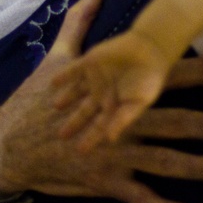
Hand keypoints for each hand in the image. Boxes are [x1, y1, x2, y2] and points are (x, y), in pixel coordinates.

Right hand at [0, 0, 202, 202]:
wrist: (8, 143)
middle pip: (174, 122)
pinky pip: (139, 195)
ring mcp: (114, 153)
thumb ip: (81, 20)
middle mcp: (119, 121)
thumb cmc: (34, 99)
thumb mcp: (57, 57)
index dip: (197, 72)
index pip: (162, 77)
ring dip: (200, 166)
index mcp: (113, 90)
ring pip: (165, 161)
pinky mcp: (105, 181)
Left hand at [53, 5, 175, 150]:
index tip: (80, 152)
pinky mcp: (89, 62)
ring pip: (76, 91)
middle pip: (84, 112)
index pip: (99, 126)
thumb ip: (122, 119)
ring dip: (66, 98)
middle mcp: (102, 93)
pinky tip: (54, 83)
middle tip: (61, 136)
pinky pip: (73, 71)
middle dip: (74, 123)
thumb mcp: (137, 103)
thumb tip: (110, 139)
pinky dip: (64, 76)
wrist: (148, 50)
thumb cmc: (147, 80)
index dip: (90, 138)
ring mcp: (94, 78)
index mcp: (114, 105)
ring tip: (55, 106)